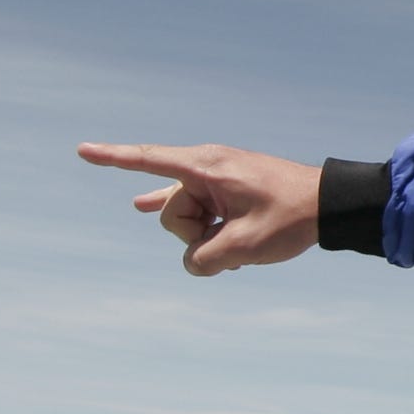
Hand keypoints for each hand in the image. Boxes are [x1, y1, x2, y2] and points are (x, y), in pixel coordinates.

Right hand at [76, 142, 323, 274]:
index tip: (82, 150)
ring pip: (187, 219)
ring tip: (245, 234)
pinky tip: (139, 205)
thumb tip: (194, 263)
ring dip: (209, 237)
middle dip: (194, 233)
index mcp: (207, 167)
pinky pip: (196, 212)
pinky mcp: (224, 191)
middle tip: (238, 231)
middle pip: (172, 211)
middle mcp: (206, 168)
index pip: (149, 161)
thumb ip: (202, 260)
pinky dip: (189, 221)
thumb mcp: (243, 247)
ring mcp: (215, 180)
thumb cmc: (290, 217)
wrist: (330, 205)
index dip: (113, 158)